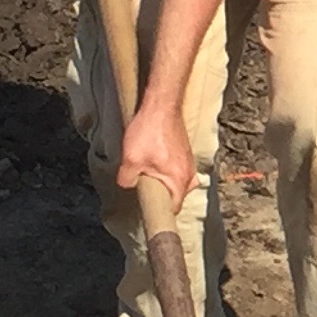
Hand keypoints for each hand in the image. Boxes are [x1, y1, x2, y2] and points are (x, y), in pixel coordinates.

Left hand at [117, 100, 197, 215]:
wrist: (161, 105)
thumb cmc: (149, 132)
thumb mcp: (130, 159)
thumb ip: (127, 179)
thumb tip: (127, 185)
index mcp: (179, 180)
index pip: (173, 208)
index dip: (160, 212)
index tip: (149, 211)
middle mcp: (188, 174)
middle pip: (176, 196)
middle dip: (161, 196)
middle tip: (144, 190)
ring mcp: (189, 162)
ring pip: (177, 182)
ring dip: (164, 181)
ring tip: (148, 174)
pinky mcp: (185, 152)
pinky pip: (178, 170)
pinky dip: (167, 170)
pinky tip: (153, 161)